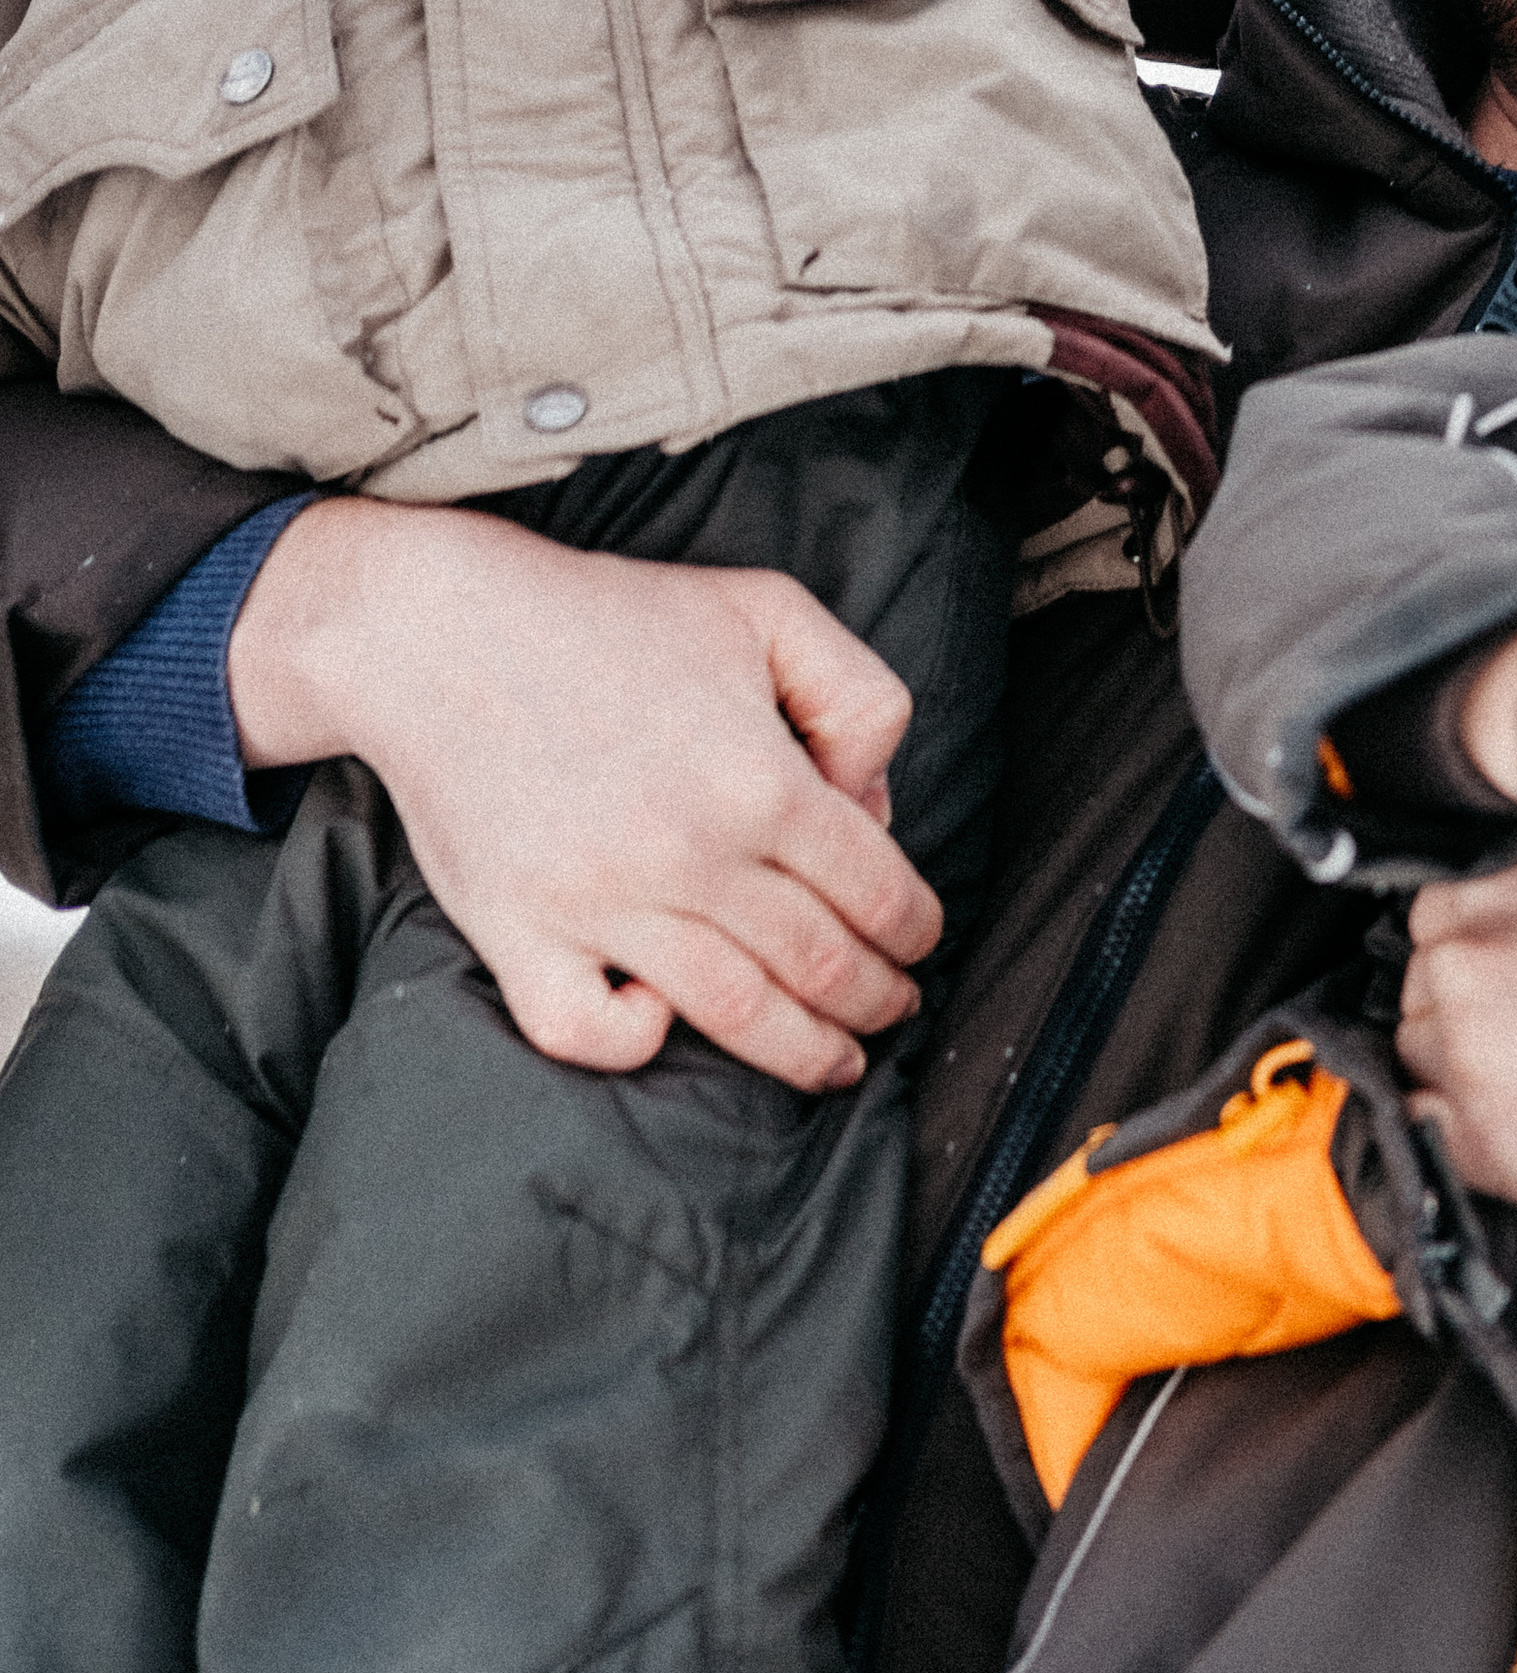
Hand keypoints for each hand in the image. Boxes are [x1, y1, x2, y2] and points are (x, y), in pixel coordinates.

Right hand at [229, 501, 943, 1090]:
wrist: (438, 632)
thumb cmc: (609, 617)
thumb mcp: (768, 611)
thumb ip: (858, 697)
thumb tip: (874, 807)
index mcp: (762, 780)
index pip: (879, 893)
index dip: (918, 933)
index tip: (922, 946)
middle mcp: (690, 854)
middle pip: (822, 966)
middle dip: (878, 1001)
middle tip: (893, 1010)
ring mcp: (599, 904)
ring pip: (736, 1017)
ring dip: (805, 1053)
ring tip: (835, 1061)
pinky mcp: (518, 933)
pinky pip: (589, 1032)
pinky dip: (638, 1043)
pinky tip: (666, 1019)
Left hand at [1398, 851, 1516, 1327]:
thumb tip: (1508, 898)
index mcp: (1504, 892)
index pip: (1435, 920)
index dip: (1482, 952)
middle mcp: (1470, 966)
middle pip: (1422, 988)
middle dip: (1474, 1009)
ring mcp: (1472, 1057)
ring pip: (1422, 1056)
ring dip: (1468, 1068)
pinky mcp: (1490, 1145)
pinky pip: (1426, 1132)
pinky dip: (1466, 1131)